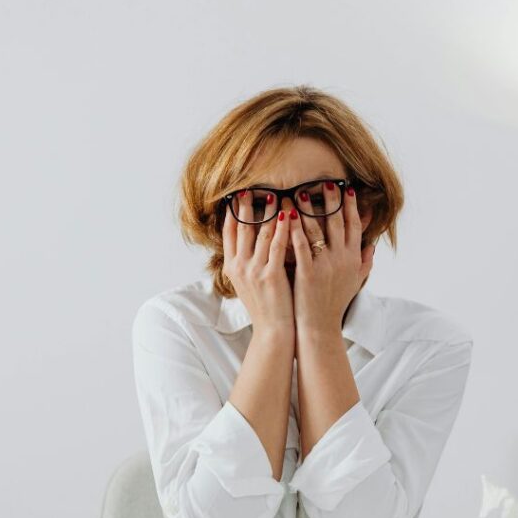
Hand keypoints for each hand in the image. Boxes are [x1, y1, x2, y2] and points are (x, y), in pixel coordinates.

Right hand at [222, 191, 293, 334]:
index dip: (233, 212)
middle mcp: (239, 266)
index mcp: (232, 267)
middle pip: (242, 228)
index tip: (236, 195)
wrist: (273, 331)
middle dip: (247, 205)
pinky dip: (282, 228)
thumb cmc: (265, 307)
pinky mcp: (271, 275)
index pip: (229, 232)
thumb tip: (251, 240)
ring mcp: (254, 270)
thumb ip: (247, 261)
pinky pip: (277, 245)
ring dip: (268, 211)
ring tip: (274, 194)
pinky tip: (288, 214)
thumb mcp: (248, 283)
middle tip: (251, 187)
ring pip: (261, 232)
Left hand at [288, 183, 374, 332]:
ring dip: (309, 209)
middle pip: (338, 222)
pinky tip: (288, 215)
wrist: (320, 328)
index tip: (346, 188)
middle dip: (332, 200)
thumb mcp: (355, 282)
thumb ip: (365, 262)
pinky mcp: (308, 273)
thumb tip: (372, 244)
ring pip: (318, 230)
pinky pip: (301, 246)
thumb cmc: (335, 305)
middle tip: (326, 182)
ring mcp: (326, 265)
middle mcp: (342, 259)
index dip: (350, 205)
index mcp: (353, 258)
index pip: (354, 225)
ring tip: (300, 192)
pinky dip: (294, 229)